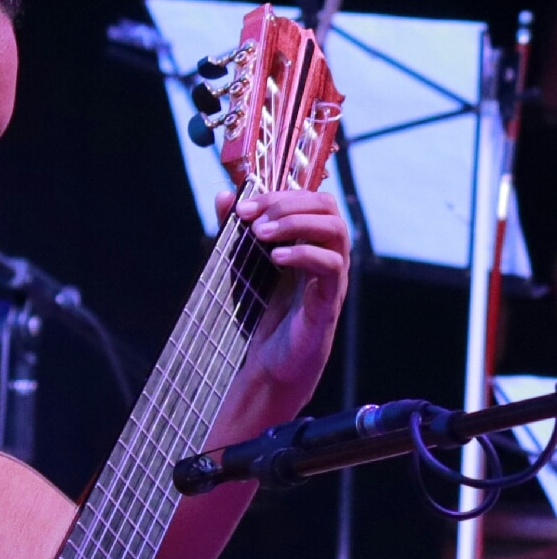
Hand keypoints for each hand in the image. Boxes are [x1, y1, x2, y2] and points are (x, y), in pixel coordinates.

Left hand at [217, 189, 349, 405]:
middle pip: (327, 206)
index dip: (277, 195)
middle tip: (254, 219)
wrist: (269, 364)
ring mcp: (332, 276)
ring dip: (297, 223)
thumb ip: (234, 231)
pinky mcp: (329, 300)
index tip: (243, 208)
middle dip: (288, 203)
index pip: (308, 199)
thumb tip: (223, 195)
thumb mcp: (241, 266)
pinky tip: (276, 258)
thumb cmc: (260, 314)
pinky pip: (331, 265)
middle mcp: (326, 253)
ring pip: (335, 229)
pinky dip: (304, 254)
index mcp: (309, 241)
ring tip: (263, 235)